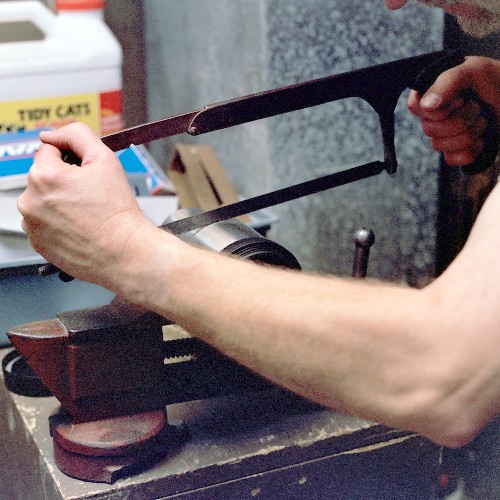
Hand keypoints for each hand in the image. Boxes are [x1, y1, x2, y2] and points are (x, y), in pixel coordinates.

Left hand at [17, 123, 151, 287]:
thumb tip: (53, 134)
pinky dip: (59, 223)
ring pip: (44, 201)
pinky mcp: (38, 244)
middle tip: (91, 196)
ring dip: (60, 202)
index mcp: (43, 176)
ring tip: (87, 214)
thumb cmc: (117, 212)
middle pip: (45, 177)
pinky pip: (44, 224)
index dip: (72, 159)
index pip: (49, 151)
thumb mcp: (105, 159)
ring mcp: (32, 225)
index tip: (87, 174)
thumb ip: (77, 134)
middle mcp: (30, 201)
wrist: (124, 252)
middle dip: (65, 181)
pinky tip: (80, 227)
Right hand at [408, 56, 499, 166]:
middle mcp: (432, 114)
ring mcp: (442, 134)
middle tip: (477, 107)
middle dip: (460, 121)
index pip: (415, 107)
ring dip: (469, 134)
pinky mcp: (454, 150)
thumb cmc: (497, 81)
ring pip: (439, 146)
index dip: (438, 109)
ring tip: (482, 120)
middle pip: (429, 129)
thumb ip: (447, 82)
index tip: (460, 99)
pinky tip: (480, 140)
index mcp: (431, 91)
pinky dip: (469, 151)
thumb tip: (426, 106)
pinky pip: (450, 160)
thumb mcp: (475, 71)